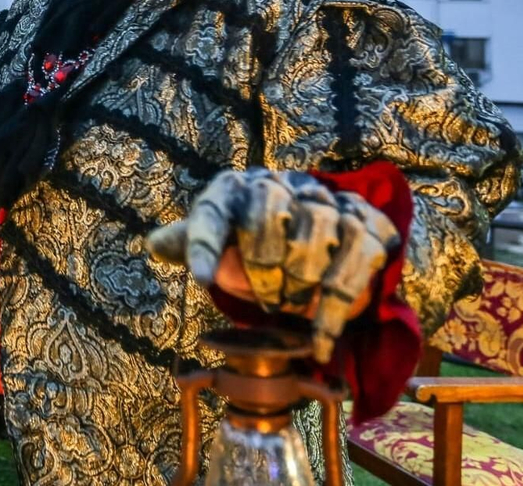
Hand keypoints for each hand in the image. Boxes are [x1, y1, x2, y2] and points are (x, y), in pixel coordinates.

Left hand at [147, 169, 401, 361]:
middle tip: (264, 298)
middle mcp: (284, 184)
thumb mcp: (220, 243)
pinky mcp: (368, 224)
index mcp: (236, 188)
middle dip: (264, 264)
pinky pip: (358, 257)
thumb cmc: (255, 243)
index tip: (201, 280)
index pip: (213, 207)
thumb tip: (154, 243)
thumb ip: (189, 242)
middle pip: (270, 208)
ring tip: (289, 306)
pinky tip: (321, 339)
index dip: (204, 241)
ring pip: (318, 226)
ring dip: (302, 279)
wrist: (319, 236)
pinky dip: (337, 306)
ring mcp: (329, 200)